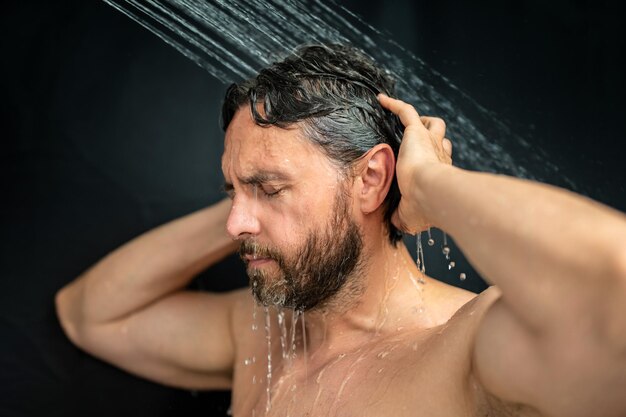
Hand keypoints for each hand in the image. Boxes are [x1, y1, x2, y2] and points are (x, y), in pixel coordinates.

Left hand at [378, 94, 452, 233]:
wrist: (430, 192)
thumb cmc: (423, 206)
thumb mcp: (410, 217)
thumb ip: (401, 217)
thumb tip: (393, 222)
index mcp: (440, 174)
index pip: (440, 162)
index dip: (434, 161)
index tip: (424, 167)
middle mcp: (439, 156)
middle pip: (440, 141)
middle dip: (432, 140)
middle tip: (417, 142)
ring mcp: (430, 142)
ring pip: (433, 124)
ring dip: (422, 121)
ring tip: (408, 122)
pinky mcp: (416, 133)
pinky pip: (406, 112)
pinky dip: (394, 104)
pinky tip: (380, 99)